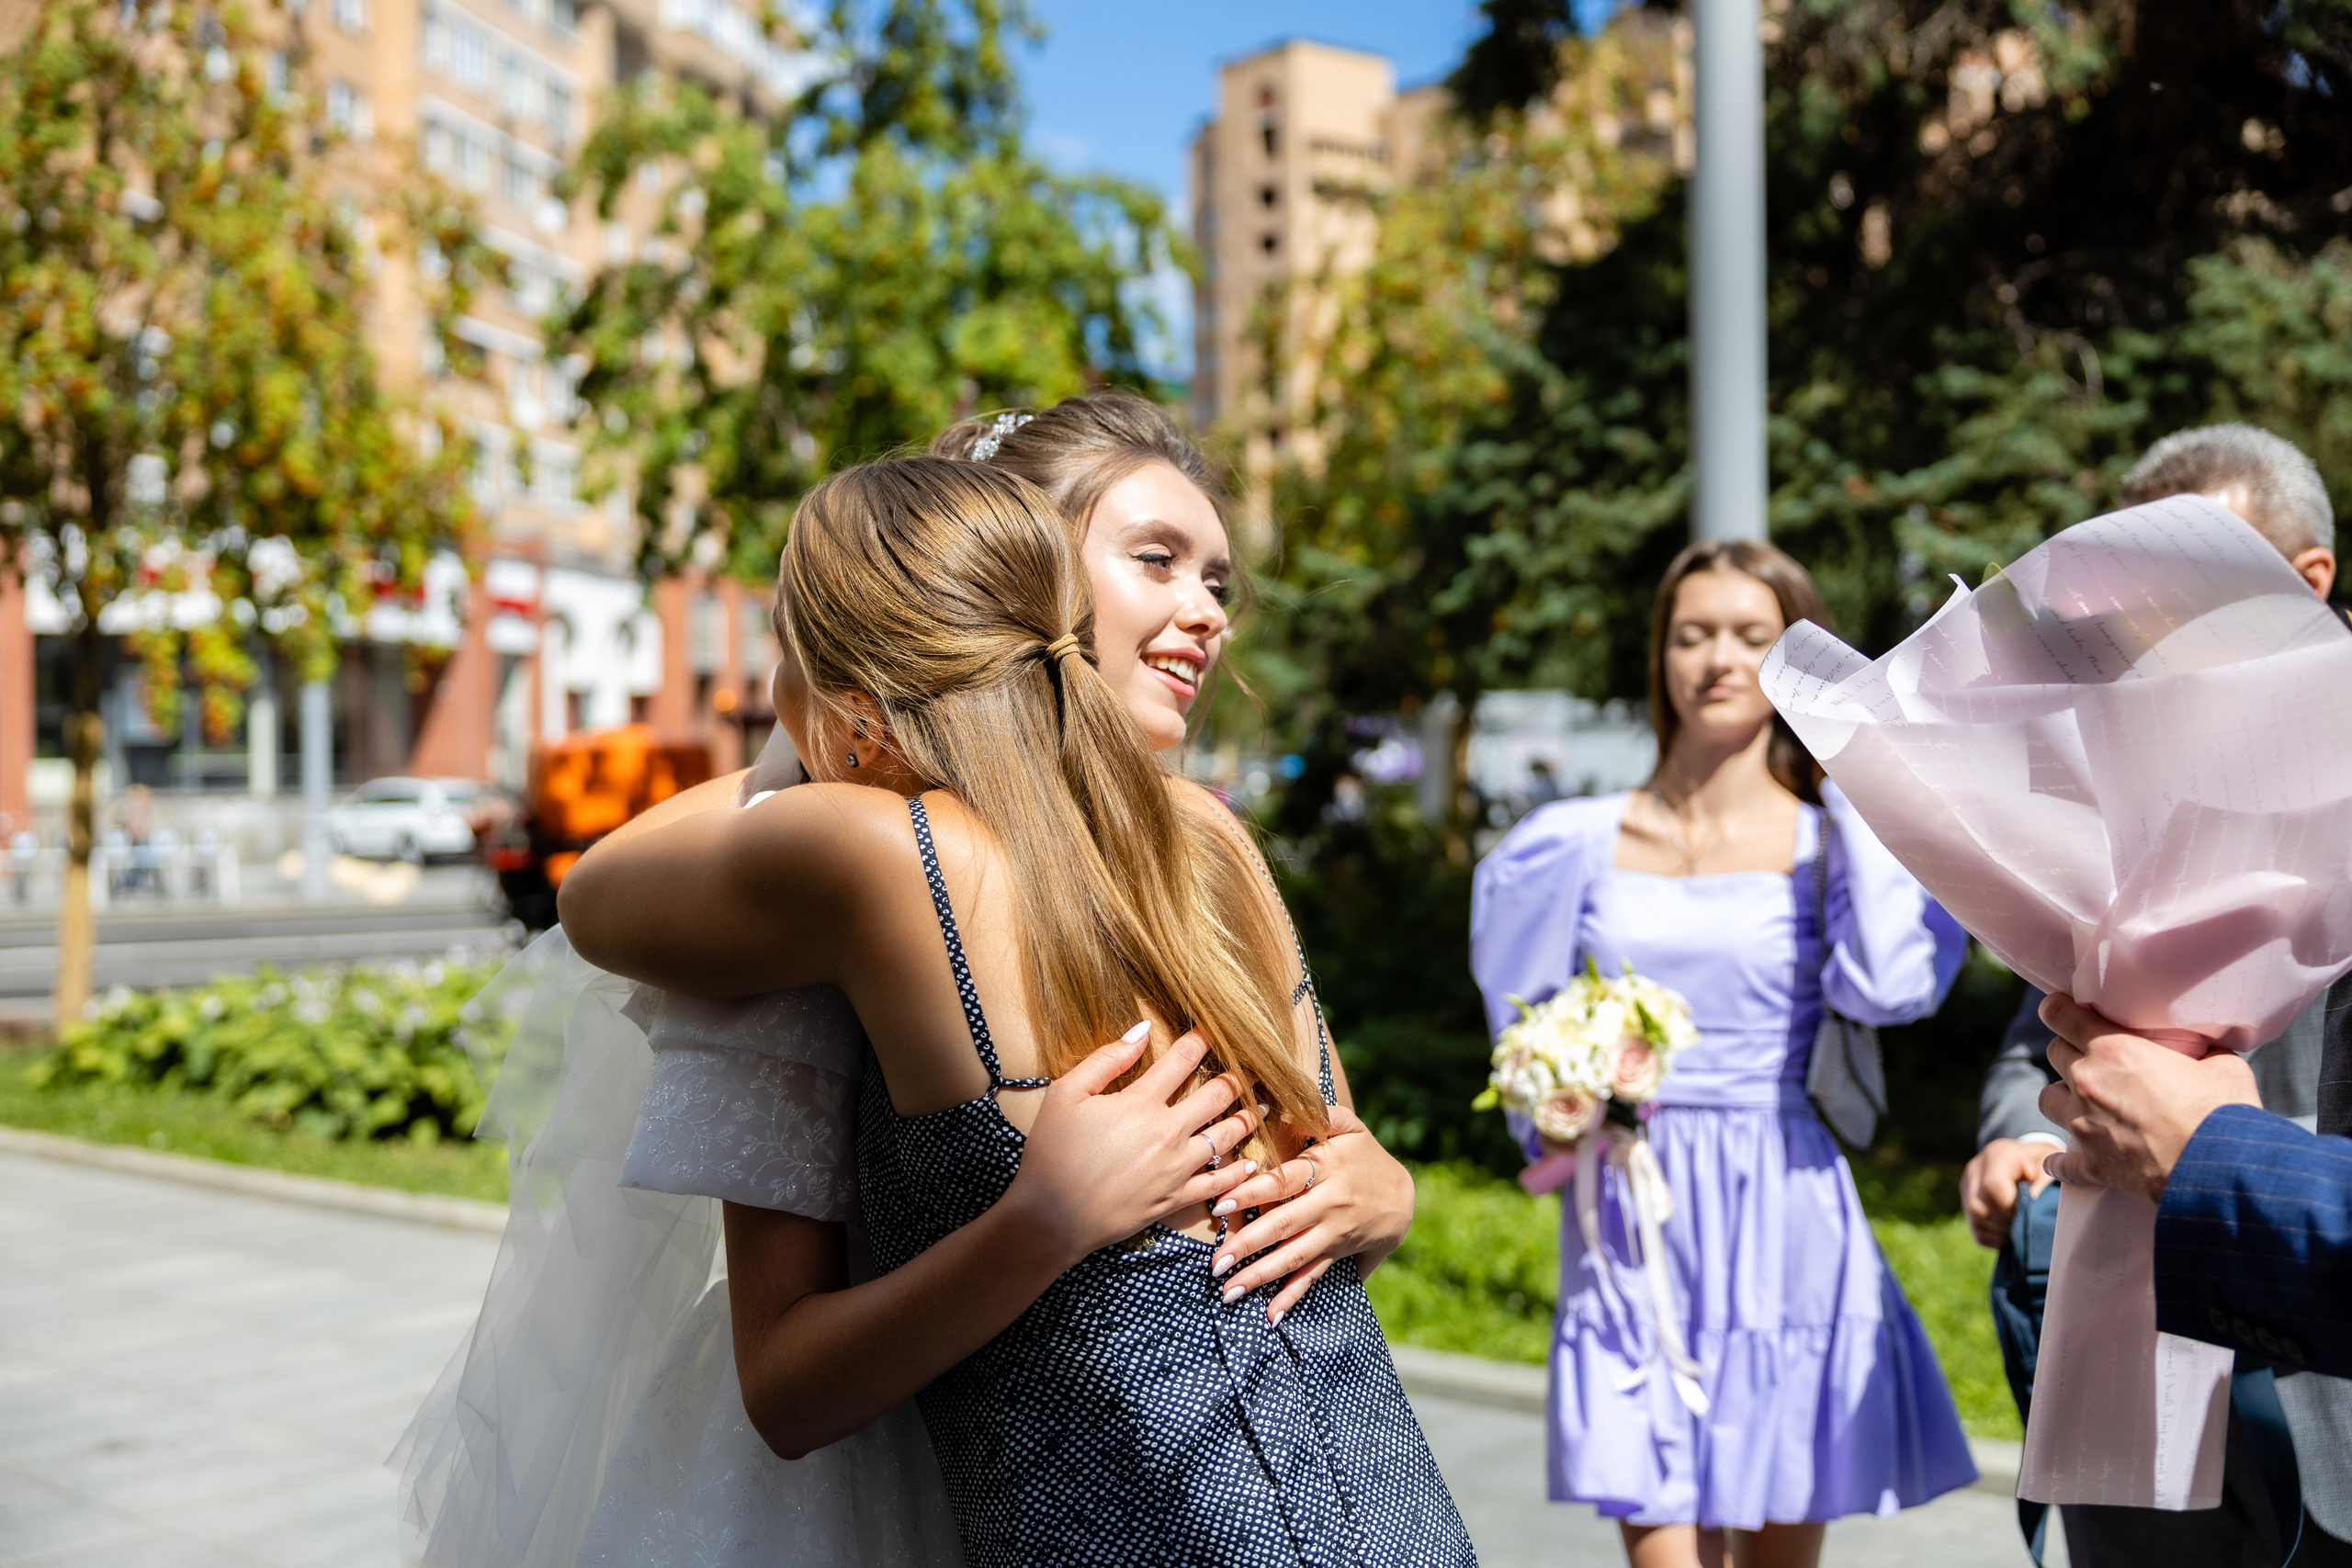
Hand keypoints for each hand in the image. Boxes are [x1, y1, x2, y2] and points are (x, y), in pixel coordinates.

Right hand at [1001, 1024, 1259, 1262]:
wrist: (1052, 1218)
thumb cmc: (1052, 1153)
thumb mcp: (1065, 1095)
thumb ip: (1106, 1060)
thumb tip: (1141, 1031)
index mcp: (1141, 1102)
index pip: (1183, 1059)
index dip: (1202, 1039)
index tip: (1214, 1028)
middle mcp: (1168, 1132)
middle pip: (1217, 1095)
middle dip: (1238, 1076)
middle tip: (1254, 1065)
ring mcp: (1177, 1168)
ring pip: (1227, 1136)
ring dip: (1246, 1117)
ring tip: (1261, 1105)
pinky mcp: (1176, 1199)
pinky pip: (1218, 1183)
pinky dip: (1239, 1172)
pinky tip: (1251, 1163)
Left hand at [1205, 1105, 1414, 1323]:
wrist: (1405, 1196)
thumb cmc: (1365, 1155)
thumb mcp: (1350, 1127)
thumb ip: (1318, 1112)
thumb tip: (1282, 1106)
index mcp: (1327, 1169)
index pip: (1284, 1181)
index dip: (1253, 1192)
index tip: (1222, 1204)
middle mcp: (1329, 1204)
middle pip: (1284, 1225)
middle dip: (1248, 1245)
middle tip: (1216, 1262)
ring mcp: (1332, 1234)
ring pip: (1294, 1257)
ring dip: (1261, 1276)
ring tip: (1228, 1292)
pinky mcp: (1336, 1255)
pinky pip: (1312, 1277)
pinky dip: (1292, 1298)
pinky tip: (1270, 1317)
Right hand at [1961, 1138, 2055, 1248]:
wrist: (2027, 1156)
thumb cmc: (2041, 1161)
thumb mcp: (2048, 1165)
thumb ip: (2042, 1183)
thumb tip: (2034, 1207)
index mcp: (1997, 1155)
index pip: (1991, 1186)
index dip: (2009, 1207)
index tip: (2028, 1215)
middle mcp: (1975, 1169)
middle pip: (1978, 1204)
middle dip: (2004, 1222)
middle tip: (2026, 1228)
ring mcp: (1968, 1186)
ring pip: (1974, 1217)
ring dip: (1998, 1231)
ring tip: (2019, 1233)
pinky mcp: (1966, 1201)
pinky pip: (1974, 1228)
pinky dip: (1992, 1237)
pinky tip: (2010, 1236)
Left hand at [2035, 993, 2260, 1203]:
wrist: (2221, 1171)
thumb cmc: (2224, 1113)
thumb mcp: (2223, 1066)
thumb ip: (2206, 1052)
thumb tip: (2210, 1052)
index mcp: (2114, 1050)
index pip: (2061, 1015)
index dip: (2057, 1009)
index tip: (2059, 1009)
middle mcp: (2088, 1082)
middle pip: (2055, 1053)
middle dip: (2069, 1050)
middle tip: (2088, 1056)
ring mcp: (2084, 1124)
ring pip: (2048, 1099)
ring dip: (2061, 1097)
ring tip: (2080, 1102)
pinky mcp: (2092, 1164)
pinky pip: (2062, 1163)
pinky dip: (2061, 1163)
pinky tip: (2060, 1163)